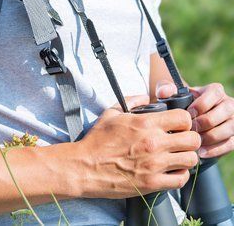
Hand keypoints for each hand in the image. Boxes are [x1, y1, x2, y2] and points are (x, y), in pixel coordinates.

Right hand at [76, 94, 199, 198]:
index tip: (178, 125)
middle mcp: (154, 143)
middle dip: (189, 138)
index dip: (184, 120)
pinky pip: (181, 180)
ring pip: (191, 160)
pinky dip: (179, 175)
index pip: (183, 118)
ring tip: (176, 156)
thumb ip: (132, 101)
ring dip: (186, 157)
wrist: (86, 167)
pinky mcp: (153, 183)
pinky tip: (170, 170)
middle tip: (180, 141)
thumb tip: (145, 96)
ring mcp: (155, 164)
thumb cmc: (97, 140)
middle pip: (193, 139)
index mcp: (145, 123)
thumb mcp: (111, 112)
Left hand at [156, 80, 233, 158]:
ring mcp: (232, 121)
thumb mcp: (172, 95)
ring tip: (195, 142)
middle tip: (191, 130)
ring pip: (229, 128)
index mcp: (214, 91)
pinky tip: (201, 152)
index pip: (215, 93)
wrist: (187, 122)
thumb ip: (165, 89)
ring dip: (211, 136)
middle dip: (206, 121)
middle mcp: (227, 104)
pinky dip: (215, 149)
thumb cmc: (179, 105)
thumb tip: (164, 92)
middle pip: (224, 111)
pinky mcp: (233, 137)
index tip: (188, 114)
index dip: (201, 104)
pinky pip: (230, 144)